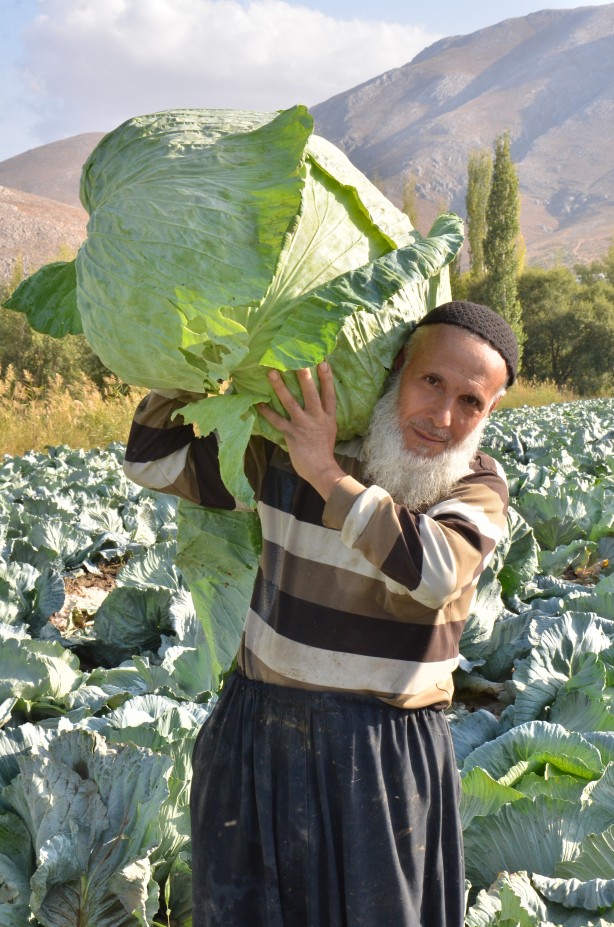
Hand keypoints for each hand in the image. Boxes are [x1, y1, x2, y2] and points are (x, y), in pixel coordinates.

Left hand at [257, 362, 345, 500]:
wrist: (322, 470)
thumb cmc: (324, 453)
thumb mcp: (329, 432)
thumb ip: (322, 419)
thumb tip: (314, 409)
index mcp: (328, 417)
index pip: (329, 394)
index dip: (326, 378)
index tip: (323, 362)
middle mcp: (317, 418)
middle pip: (311, 393)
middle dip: (304, 376)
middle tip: (297, 360)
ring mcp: (304, 425)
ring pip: (291, 402)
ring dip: (280, 387)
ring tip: (272, 373)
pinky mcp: (292, 434)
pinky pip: (277, 421)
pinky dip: (267, 413)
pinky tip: (259, 404)